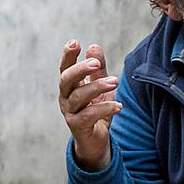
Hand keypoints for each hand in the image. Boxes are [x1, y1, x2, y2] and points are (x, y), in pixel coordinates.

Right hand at [58, 40, 120, 170]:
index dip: (67, 55)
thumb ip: (98, 69)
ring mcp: (69, 113)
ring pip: (78, 97)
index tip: (75, 42)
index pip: (65, 68)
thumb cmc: (96, 110)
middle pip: (66, 80)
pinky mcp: (77, 127)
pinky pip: (88, 115)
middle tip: (96, 62)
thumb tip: (94, 46)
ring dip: (97, 87)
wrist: (96, 141)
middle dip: (80, 69)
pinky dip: (104, 109)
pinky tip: (118, 106)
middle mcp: (65, 98)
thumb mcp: (100, 87)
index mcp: (69, 86)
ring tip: (115, 82)